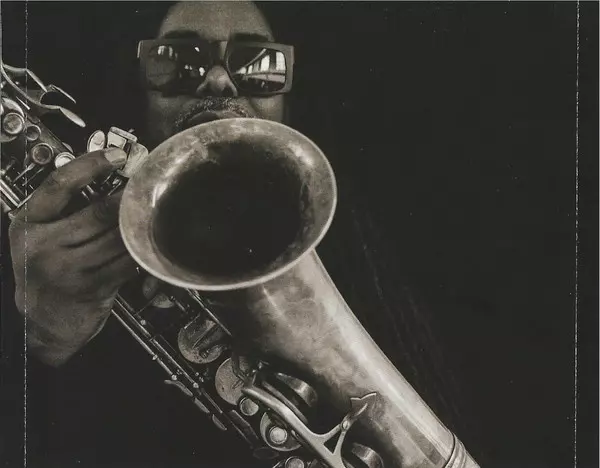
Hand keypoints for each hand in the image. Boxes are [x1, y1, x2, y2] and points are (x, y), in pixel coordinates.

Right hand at [9, 148, 138, 365]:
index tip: (116, 155)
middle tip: (148, 188)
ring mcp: (68, 268)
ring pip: (117, 237)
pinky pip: (127, 262)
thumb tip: (110, 183)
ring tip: (155, 212)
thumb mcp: (40, 238)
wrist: (42, 323)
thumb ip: (63, 213)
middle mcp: (44, 245)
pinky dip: (142, 251)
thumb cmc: (47, 273)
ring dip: (139, 225)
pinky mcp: (92, 287)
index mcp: (28, 224)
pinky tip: (151, 243)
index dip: (90, 165)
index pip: (59, 185)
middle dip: (128, 201)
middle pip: (99, 212)